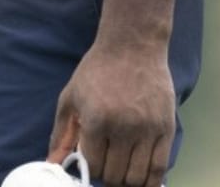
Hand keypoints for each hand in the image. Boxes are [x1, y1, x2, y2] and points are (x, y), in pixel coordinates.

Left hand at [48, 42, 175, 186]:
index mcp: (95, 119)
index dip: (90, 168)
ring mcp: (147, 131)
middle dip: (107, 175)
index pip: (93, 166)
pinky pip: (160, 170)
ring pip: (137, 178)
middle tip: (106, 164)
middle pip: (115, 176)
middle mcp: (123, 128)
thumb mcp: (71, 96)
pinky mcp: (167, 129)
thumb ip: (61, 132)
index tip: (91, 161)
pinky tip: (141, 177)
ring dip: (127, 181)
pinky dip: (150, 182)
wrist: (132, 46)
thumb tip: (52, 162)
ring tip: (122, 168)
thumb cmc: (97, 70)